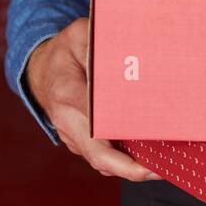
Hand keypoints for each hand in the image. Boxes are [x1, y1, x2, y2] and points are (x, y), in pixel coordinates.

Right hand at [26, 17, 159, 181]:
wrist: (41, 70)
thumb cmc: (66, 52)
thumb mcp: (80, 36)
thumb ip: (100, 46)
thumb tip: (129, 60)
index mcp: (68, 95)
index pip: (95, 130)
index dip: (121, 150)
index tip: (147, 153)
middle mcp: (69, 123)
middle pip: (101, 158)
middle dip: (132, 169)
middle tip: (162, 168)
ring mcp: (73, 137)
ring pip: (104, 162)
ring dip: (132, 168)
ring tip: (164, 164)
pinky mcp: (81, 142)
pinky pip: (104, 157)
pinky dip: (125, 161)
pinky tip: (151, 156)